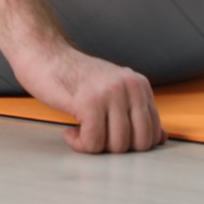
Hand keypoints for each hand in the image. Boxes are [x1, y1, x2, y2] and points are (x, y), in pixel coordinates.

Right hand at [11, 43, 164, 152]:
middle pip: (139, 144)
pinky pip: (93, 142)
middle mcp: (129, 86)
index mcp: (139, 84)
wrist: (42, 55)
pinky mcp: (89, 102)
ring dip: (94, 146)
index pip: (153, 132)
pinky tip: (70, 131)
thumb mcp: (113, 91)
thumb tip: (161, 138)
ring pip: (117, 146)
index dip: (130, 144)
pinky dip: (79, 144)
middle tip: (95, 135)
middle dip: (115, 148)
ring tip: (80, 131)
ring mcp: (110, 93)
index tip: (108, 135)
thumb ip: (136, 112)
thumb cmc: (74, 77)